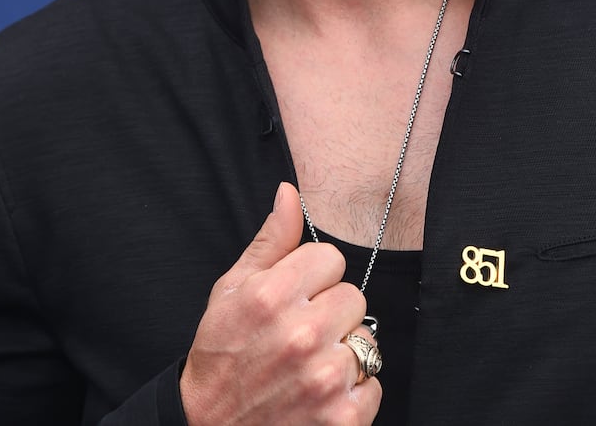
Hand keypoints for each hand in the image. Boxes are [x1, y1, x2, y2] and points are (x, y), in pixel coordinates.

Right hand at [180, 182, 381, 424]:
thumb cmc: (221, 356)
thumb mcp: (231, 290)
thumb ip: (271, 240)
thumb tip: (289, 192)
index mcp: (273, 296)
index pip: (331, 258)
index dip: (314, 277)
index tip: (297, 297)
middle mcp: (302, 334)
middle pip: (353, 297)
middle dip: (331, 312)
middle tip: (301, 334)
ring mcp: (324, 379)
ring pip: (366, 341)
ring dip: (343, 352)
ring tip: (309, 365)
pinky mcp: (341, 418)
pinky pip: (374, 385)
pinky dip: (353, 393)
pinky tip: (320, 394)